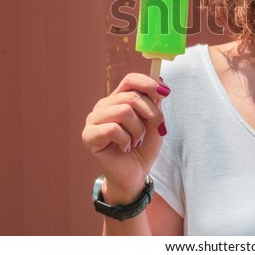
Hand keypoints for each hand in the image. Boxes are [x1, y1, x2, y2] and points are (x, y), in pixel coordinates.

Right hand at [82, 73, 169, 203]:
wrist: (135, 174)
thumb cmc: (144, 147)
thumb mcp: (155, 122)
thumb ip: (155, 102)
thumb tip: (159, 80)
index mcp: (119, 98)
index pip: (131, 80)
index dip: (148, 83)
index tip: (165, 92)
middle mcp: (104, 105)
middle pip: (131, 96)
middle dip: (150, 113)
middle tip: (154, 129)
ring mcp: (94, 119)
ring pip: (124, 111)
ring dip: (138, 129)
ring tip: (136, 141)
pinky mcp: (89, 135)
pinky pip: (113, 129)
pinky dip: (126, 140)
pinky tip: (125, 147)